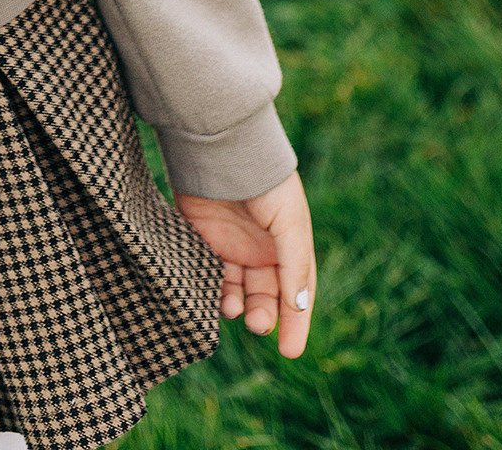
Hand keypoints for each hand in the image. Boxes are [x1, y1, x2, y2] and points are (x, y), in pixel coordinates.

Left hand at [176, 170, 314, 357]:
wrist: (222, 150)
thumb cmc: (266, 184)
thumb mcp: (291, 224)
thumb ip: (295, 265)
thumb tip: (298, 308)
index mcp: (289, 246)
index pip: (297, 293)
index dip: (296, 323)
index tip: (291, 352)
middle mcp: (262, 249)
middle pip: (266, 295)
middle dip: (264, 314)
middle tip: (257, 324)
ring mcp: (232, 245)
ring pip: (238, 290)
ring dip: (238, 306)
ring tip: (233, 309)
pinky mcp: (203, 238)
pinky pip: (210, 274)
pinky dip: (213, 290)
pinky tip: (216, 297)